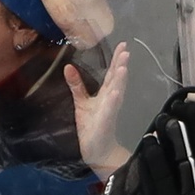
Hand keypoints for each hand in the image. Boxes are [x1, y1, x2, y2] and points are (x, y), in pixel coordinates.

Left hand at [64, 45, 130, 177]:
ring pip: (117, 92)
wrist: (97, 150)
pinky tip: (114, 92)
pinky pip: (110, 110)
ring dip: (120, 80)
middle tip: (126, 50)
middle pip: (117, 79)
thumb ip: (76, 85)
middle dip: (121, 65)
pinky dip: (112, 100)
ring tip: (123, 67)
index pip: (112, 73)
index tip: (123, 45)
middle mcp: (110, 99)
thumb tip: (67, 66)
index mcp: (105, 94)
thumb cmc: (91, 125)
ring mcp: (109, 110)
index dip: (117, 59)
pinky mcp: (105, 121)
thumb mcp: (81, 102)